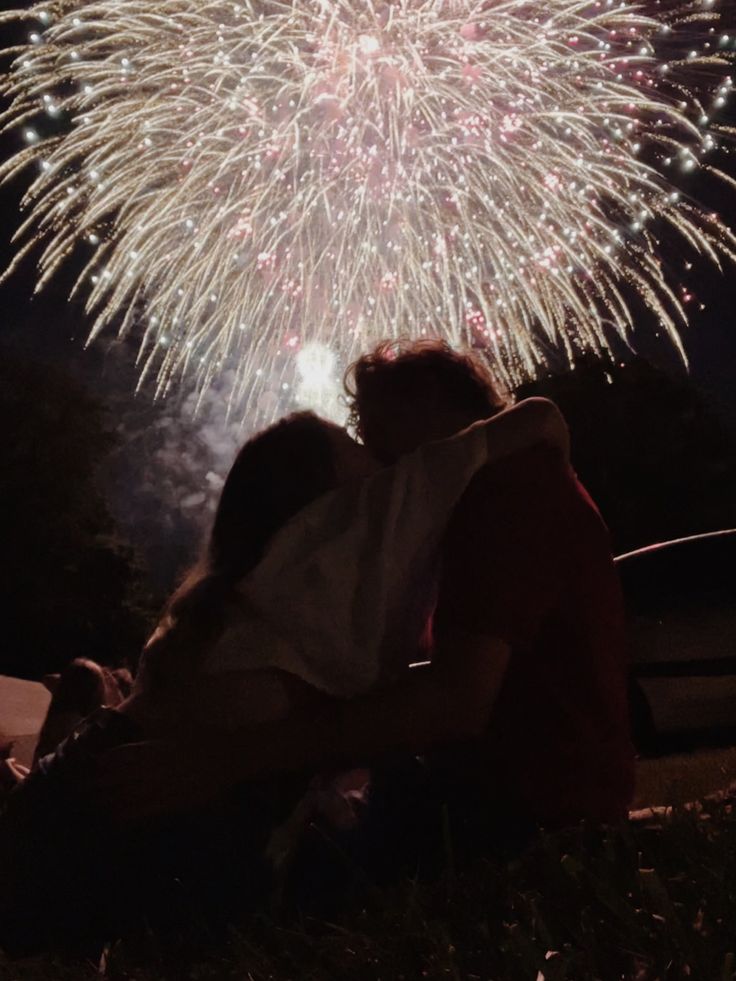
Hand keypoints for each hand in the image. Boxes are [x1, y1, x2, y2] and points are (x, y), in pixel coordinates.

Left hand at [91, 737, 231, 823]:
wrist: (227, 757)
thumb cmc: (201, 739)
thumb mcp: (173, 730)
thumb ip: (150, 736)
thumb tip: (128, 737)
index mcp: (152, 748)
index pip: (117, 757)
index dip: (98, 763)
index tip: (84, 767)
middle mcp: (152, 768)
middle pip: (116, 779)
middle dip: (95, 786)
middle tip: (79, 791)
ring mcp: (160, 787)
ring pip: (124, 797)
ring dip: (106, 802)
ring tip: (91, 805)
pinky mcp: (169, 803)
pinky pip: (142, 812)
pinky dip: (126, 815)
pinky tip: (115, 818)